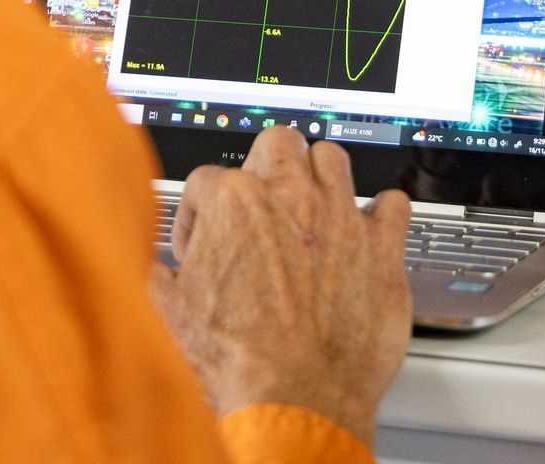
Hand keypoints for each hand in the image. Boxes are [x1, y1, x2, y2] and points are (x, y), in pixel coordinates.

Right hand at [150, 127, 411, 448]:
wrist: (295, 400)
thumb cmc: (238, 361)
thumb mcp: (166, 310)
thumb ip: (155, 267)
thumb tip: (150, 260)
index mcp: (234, 203)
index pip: (207, 179)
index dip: (199, 215)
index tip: (205, 242)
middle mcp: (290, 198)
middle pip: (277, 143)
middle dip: (266, 168)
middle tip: (261, 206)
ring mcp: (340, 218)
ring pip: (334, 157)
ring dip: (320, 178)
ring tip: (311, 210)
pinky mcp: (382, 247)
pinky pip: (394, 203)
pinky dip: (382, 215)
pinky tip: (366, 234)